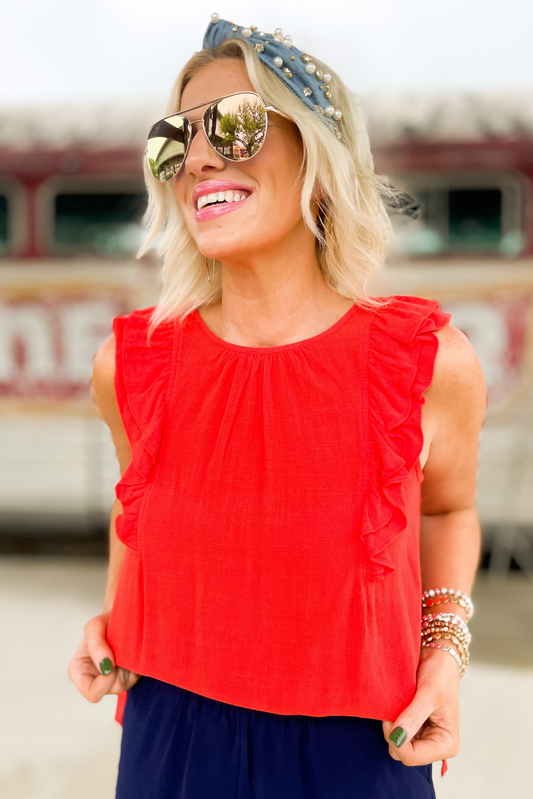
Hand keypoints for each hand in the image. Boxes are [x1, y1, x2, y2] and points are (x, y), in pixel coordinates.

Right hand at [68, 609, 140, 702]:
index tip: (112, 664)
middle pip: (113, 689)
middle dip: (120, 673)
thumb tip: (106, 668)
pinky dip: (138, 663)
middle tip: (121, 654)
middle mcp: (97, 680)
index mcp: (80, 672)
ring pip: (127, 683)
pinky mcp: (130, 675)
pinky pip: (138, 676)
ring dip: (130, 665)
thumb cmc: (105, 621)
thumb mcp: (94, 626)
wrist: (123, 614)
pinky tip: (133, 651)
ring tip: (125, 647)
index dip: (104, 682)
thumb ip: (96, 646)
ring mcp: (115, 679)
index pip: (92, 693)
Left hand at [382, 646, 460, 766]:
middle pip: (402, 753)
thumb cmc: (440, 673)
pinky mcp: (415, 728)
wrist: (438, 657)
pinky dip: (392, 722)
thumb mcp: (428, 694)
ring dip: (392, 726)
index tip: (391, 717)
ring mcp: (424, 738)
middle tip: (395, 709)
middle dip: (394, 733)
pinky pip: (396, 733)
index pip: (413, 757)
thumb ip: (413, 717)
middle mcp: (436, 745)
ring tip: (398, 706)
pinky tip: (397, 707)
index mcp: (447, 744)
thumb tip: (398, 738)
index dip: (397, 739)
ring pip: (397, 744)